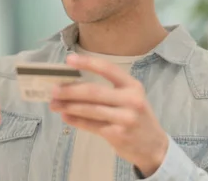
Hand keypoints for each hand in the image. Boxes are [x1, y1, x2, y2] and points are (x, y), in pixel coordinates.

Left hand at [49, 54, 168, 176]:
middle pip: (94, 91)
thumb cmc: (136, 117)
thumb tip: (71, 84)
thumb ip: (107, 91)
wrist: (154, 147)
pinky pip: (91, 125)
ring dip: (69, 106)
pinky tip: (65, 116)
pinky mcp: (118, 134)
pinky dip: (76, 120)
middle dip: (70, 90)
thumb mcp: (130, 99)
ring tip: (54, 104)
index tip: (68, 60)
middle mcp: (130, 99)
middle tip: (53, 89)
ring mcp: (125, 118)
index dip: (87, 63)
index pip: (107, 69)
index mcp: (132, 85)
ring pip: (90, 109)